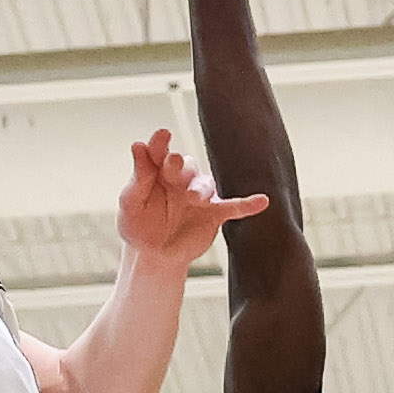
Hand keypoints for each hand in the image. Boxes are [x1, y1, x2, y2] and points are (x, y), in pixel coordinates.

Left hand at [117, 124, 258, 276]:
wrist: (153, 257)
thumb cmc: (138, 226)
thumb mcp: (131, 202)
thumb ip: (138, 176)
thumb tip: (138, 145)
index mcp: (158, 172)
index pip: (160, 152)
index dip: (160, 143)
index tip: (162, 135)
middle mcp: (181, 178)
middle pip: (185, 164)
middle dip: (180, 164)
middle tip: (174, 163)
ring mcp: (199, 196)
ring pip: (205, 183)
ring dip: (200, 188)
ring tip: (194, 198)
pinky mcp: (213, 214)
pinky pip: (233, 207)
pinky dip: (247, 204)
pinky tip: (263, 201)